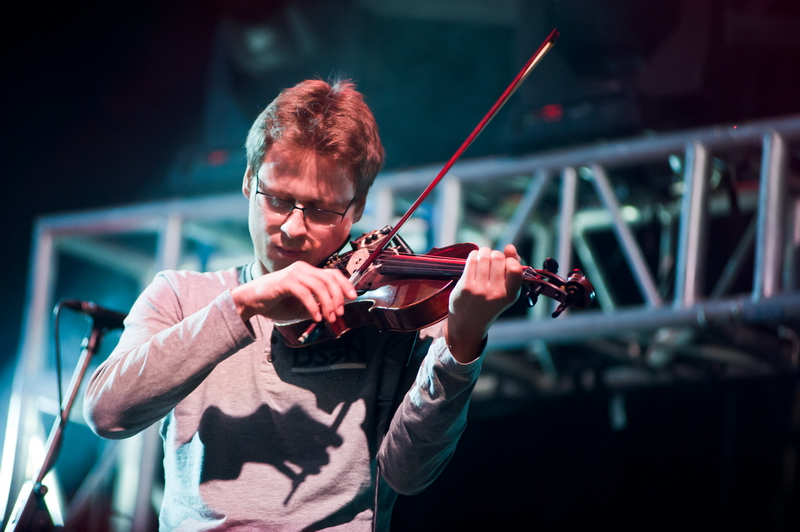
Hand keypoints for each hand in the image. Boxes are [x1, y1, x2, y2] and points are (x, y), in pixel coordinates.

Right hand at [232, 262, 356, 323]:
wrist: (251, 302)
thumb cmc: (276, 303)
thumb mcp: (302, 305)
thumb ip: (318, 305)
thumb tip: (336, 310)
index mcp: (308, 271)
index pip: (332, 273)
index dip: (345, 284)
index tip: (353, 297)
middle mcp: (303, 269)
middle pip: (329, 279)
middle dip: (338, 297)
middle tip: (339, 313)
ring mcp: (294, 274)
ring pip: (319, 286)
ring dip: (328, 304)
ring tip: (329, 318)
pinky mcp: (285, 282)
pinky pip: (305, 294)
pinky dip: (313, 307)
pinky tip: (316, 317)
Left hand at [445, 244, 522, 362]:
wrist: (469, 323)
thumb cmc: (490, 302)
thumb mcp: (507, 291)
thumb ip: (512, 268)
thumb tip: (510, 247)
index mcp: (510, 295)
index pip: (515, 268)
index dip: (510, 260)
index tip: (505, 263)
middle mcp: (495, 293)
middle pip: (498, 258)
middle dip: (495, 254)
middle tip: (492, 260)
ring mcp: (479, 290)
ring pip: (484, 256)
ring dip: (484, 252)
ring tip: (483, 258)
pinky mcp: (465, 286)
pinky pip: (471, 260)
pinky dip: (474, 255)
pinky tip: (475, 260)